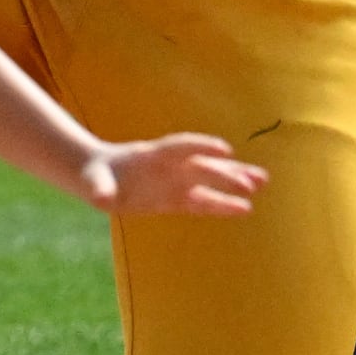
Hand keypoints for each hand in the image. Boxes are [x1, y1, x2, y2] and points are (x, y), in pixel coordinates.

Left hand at [80, 132, 266, 217]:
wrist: (98, 179)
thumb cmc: (95, 176)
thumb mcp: (93, 182)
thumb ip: (100, 188)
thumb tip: (102, 198)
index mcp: (152, 155)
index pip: (181, 147)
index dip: (203, 146)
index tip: (225, 150)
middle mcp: (170, 166)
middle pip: (203, 166)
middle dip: (226, 173)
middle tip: (253, 181)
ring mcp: (176, 181)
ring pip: (211, 180)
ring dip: (235, 181)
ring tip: (262, 183)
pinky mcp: (177, 199)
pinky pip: (204, 202)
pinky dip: (223, 205)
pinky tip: (245, 208)